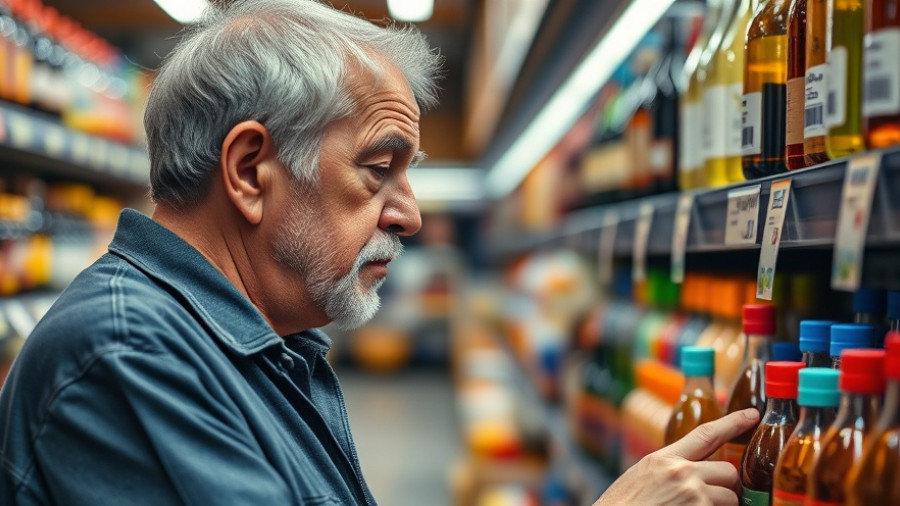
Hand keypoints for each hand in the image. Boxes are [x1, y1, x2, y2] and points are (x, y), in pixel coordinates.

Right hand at [592, 408, 759, 505]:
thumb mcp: (641, 478)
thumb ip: (667, 469)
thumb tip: (692, 471)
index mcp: (663, 459)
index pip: (706, 434)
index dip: (732, 422)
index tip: (752, 415)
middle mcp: (681, 473)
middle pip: (728, 472)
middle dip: (726, 486)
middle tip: (713, 497)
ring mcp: (693, 496)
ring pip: (731, 498)